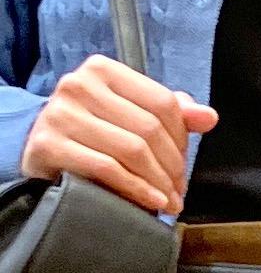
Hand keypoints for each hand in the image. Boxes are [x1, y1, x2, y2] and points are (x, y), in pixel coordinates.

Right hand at [20, 54, 218, 214]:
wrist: (38, 151)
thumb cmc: (91, 131)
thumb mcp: (131, 113)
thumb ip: (171, 112)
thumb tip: (210, 118)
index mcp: (103, 69)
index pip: (161, 102)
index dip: (182, 137)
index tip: (185, 164)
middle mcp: (79, 84)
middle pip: (148, 127)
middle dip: (172, 165)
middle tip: (179, 191)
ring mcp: (60, 114)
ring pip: (130, 149)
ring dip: (157, 182)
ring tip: (168, 201)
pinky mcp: (47, 145)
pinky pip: (105, 169)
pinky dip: (134, 188)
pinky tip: (149, 202)